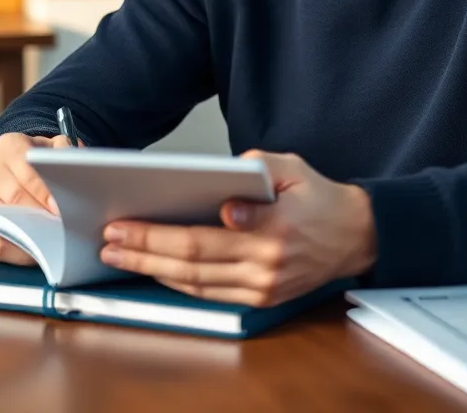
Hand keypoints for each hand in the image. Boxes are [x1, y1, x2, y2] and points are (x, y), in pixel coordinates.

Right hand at [0, 132, 76, 264]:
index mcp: (9, 145)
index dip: (44, 191)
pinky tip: (35, 253)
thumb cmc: (40, 159)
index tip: (60, 208)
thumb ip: (65, 152)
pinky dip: (14, 252)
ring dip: (28, 235)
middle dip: (39, 214)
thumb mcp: (54, 146)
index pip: (27, 170)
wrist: (17, 164)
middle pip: (14, 196)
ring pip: (2, 221)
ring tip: (50, 243)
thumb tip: (74, 168)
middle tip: (60, 228)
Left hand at [100, 151, 376, 306]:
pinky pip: (211, 294)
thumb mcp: (292, 167)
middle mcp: (267, 264)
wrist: (355, 234)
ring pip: (197, 283)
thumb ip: (257, 170)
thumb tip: (225, 199)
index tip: (131, 223)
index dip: (164, 234)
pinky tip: (155, 269)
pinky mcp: (262, 299)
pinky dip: (179, 284)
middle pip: (193, 262)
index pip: (206, 235)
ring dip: (153, 270)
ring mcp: (264, 287)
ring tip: (120, 255)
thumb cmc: (319, 196)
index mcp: (274, 228)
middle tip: (111, 238)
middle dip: (145, 251)